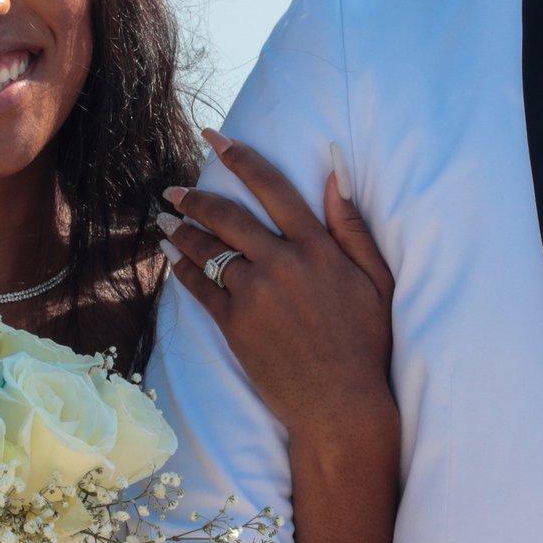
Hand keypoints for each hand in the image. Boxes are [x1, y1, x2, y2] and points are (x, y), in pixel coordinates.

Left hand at [160, 131, 396, 444]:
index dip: (241, 158)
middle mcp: (282, 264)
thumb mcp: (376, 279)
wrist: (341, 404)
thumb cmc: (366, 341)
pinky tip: (172, 260)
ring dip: (182, 231)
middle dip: (195, 197)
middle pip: (228, 216)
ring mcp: (254, 295)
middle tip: (174, 190)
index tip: (215, 137)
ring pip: (207, 250)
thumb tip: (334, 172)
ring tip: (166, 221)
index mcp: (318, 248)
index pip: (273, 188)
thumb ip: (352, 225)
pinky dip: (182, 270)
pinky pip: (200, 288)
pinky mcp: (235, 326)